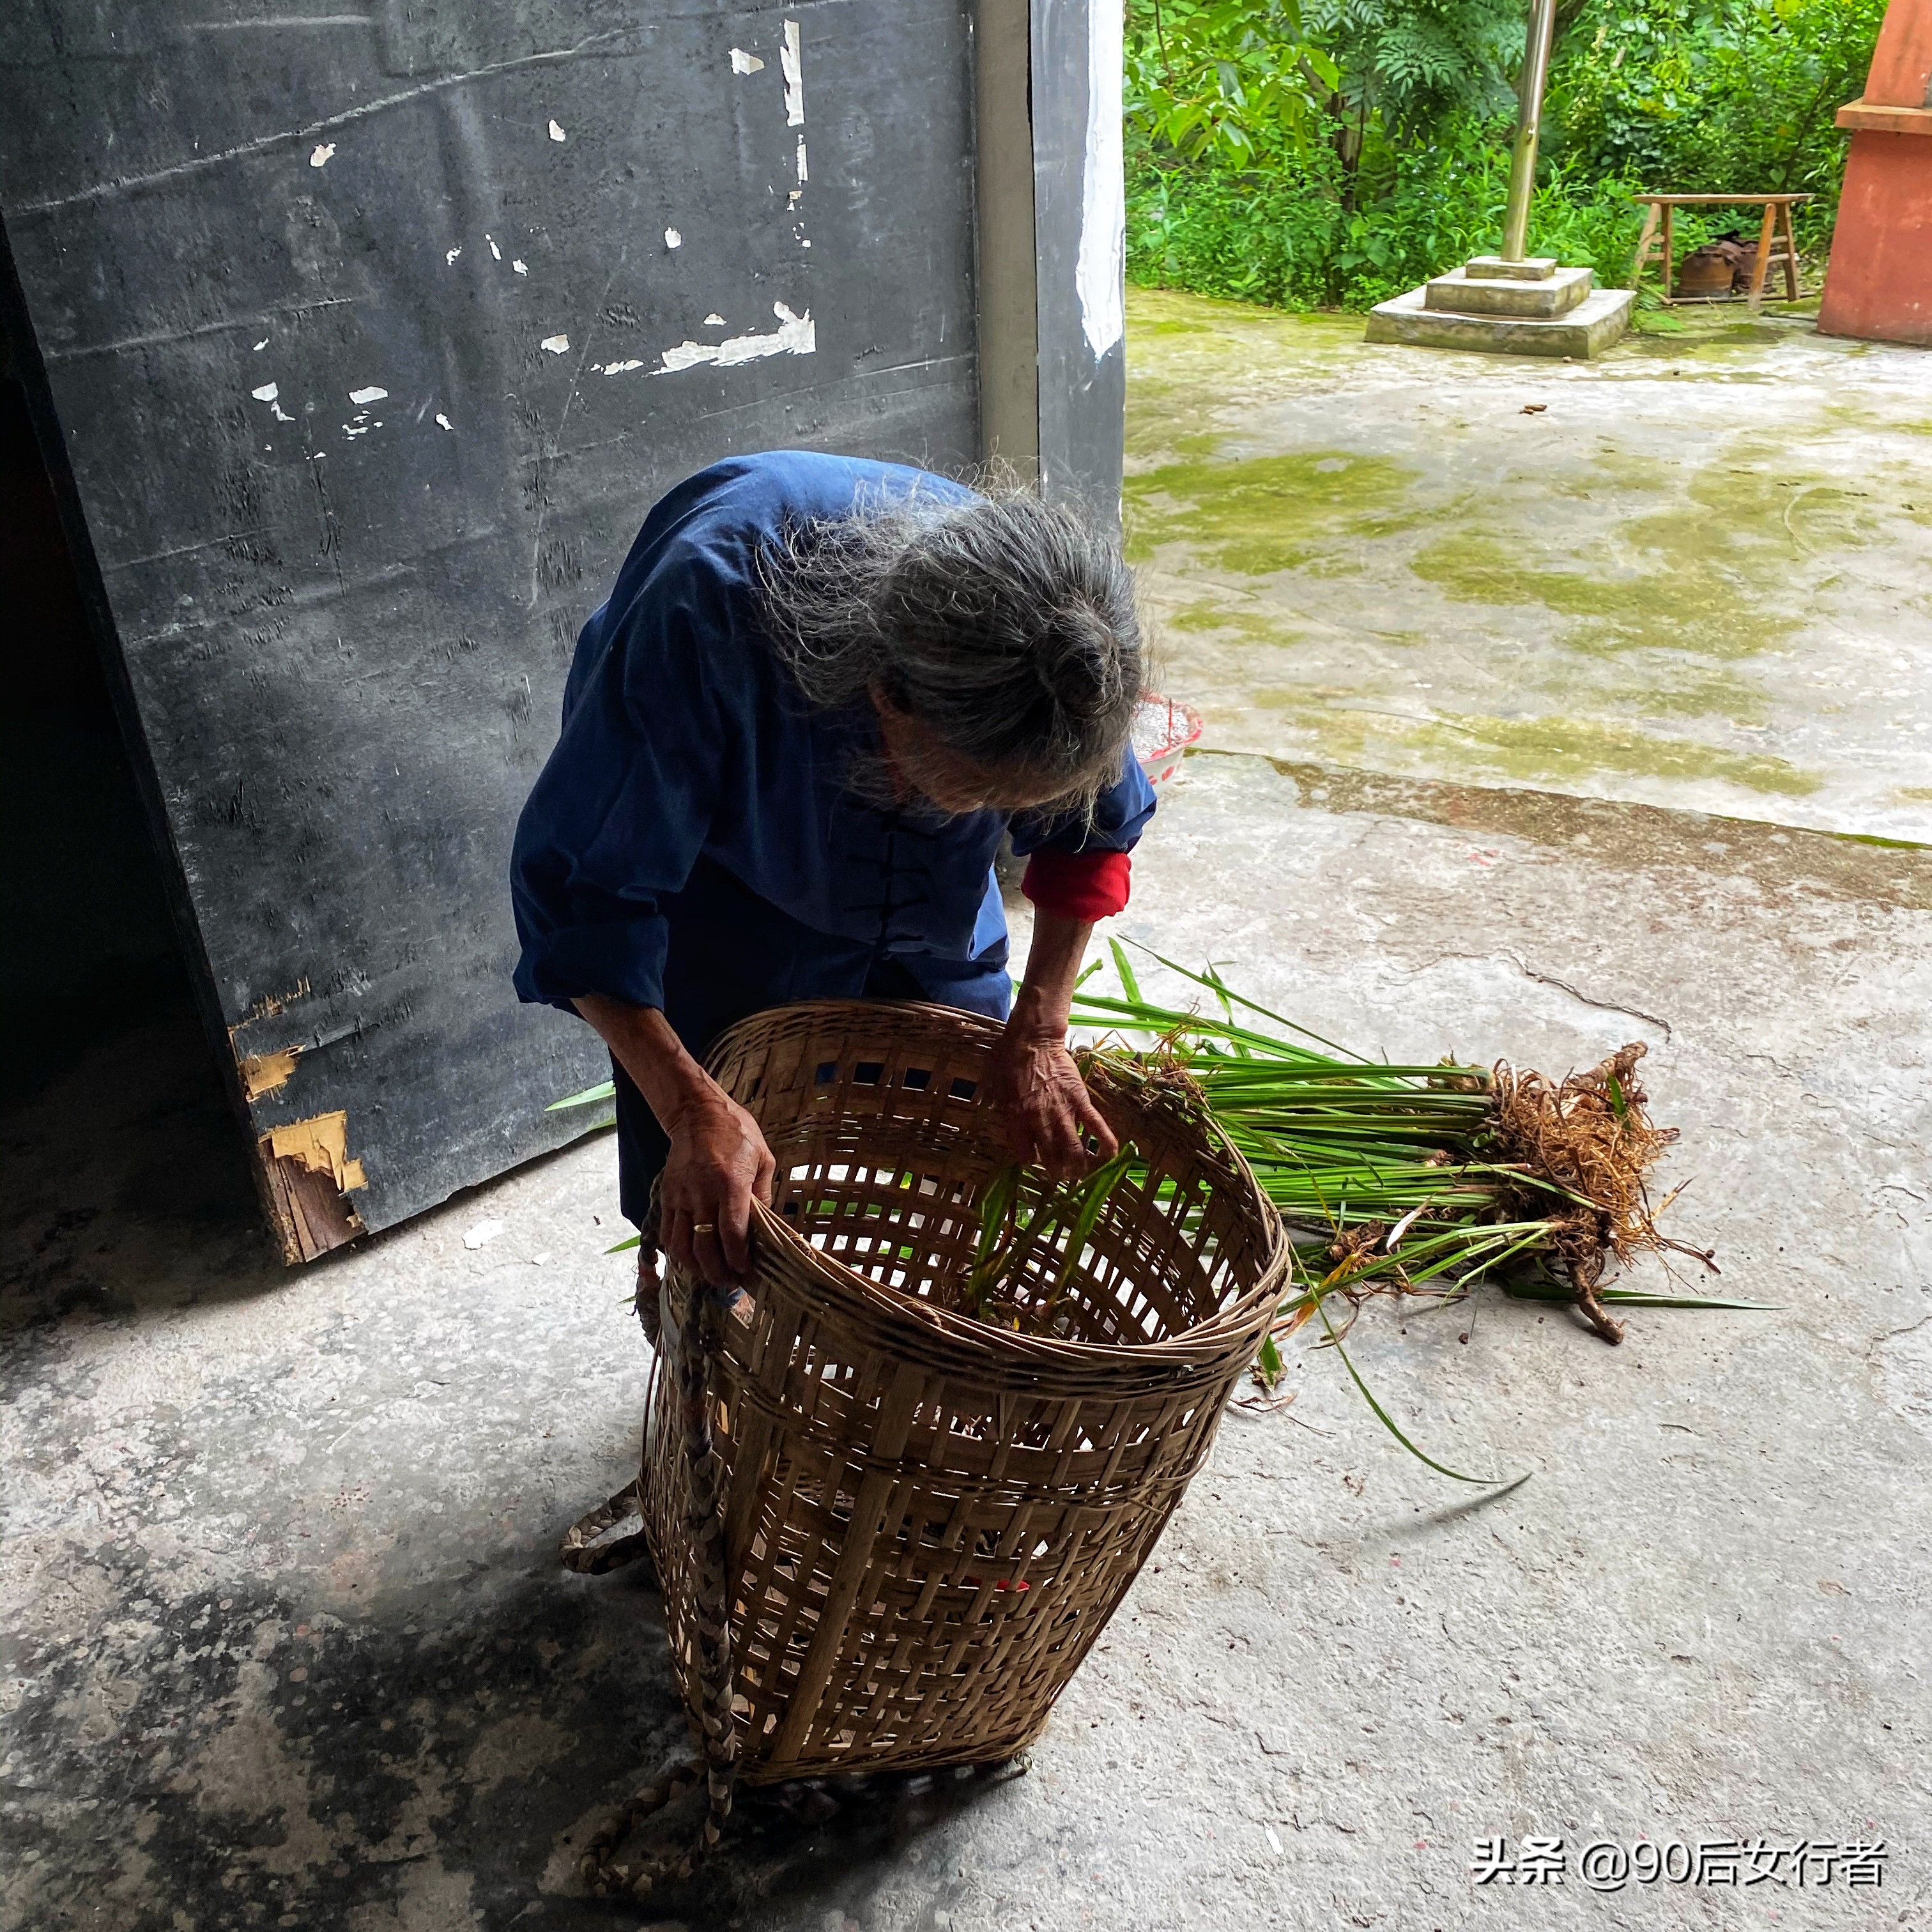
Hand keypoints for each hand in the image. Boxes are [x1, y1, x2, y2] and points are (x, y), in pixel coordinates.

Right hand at [659, 1083, 776, 1284]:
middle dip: (717, 1271)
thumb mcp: (763, 1158)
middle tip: (729, 1283)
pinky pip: (667, 1232)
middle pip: (705, 1246)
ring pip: (681, 1245)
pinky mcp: (667, 1195)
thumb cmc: (737, 1133)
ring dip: (696, 1267)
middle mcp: (702, 1193)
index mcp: (730, 1183)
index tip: (745, 1271)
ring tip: (710, 1276)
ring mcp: (681, 1196)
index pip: (732, 1233)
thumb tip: (765, 1226)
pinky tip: (690, 1260)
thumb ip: (763, 1194)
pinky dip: (677, 1253)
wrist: (697, 1113)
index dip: (738, 1259)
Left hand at [983, 1024, 1118, 1180]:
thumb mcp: (992, 1084)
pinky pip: (1096, 1125)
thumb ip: (995, 1103)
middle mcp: (1039, 1121)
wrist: (1033, 1039)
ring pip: (1073, 1147)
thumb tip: (993, 1111)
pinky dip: (1105, 1141)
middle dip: (1056, 1170)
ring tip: (1080, 1173)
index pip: (1024, 1154)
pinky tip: (1111, 1155)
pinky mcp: (1081, 1101)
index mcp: (1016, 1119)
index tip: (1034, 1156)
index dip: (1030, 1159)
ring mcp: (1062, 1111)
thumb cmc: (1007, 1058)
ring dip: (1078, 1164)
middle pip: (1050, 1157)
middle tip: (1061, 1174)